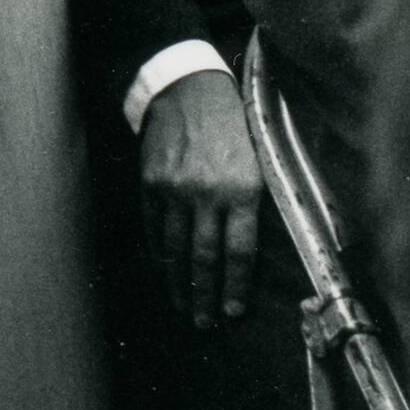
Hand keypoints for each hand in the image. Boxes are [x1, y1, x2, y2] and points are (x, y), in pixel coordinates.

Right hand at [141, 65, 265, 330]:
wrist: (188, 86)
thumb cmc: (232, 122)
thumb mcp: (259, 158)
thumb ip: (256, 201)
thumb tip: (254, 247)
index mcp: (243, 188)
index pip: (240, 251)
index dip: (236, 286)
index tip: (234, 312)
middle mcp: (207, 193)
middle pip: (204, 257)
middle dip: (204, 295)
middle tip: (203, 324)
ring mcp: (174, 189)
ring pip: (176, 248)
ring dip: (179, 283)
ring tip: (182, 307)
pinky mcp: (150, 183)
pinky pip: (154, 227)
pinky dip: (158, 252)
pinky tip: (163, 270)